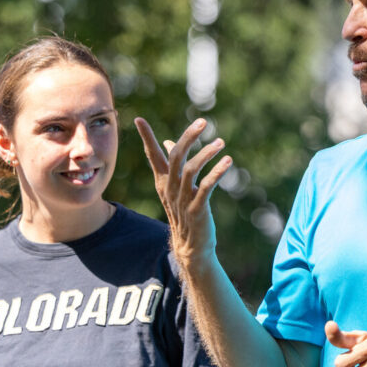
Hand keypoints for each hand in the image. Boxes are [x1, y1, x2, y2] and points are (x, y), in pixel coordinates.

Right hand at [134, 117, 231, 265]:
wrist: (191, 247)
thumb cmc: (184, 213)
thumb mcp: (175, 187)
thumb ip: (171, 164)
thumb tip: (167, 142)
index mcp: (163, 181)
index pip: (152, 155)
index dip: (147, 137)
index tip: (139, 119)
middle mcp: (170, 188)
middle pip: (175, 157)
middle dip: (188, 137)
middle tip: (202, 122)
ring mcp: (182, 199)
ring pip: (190, 170)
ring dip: (206, 154)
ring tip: (220, 143)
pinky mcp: (197, 210)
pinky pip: (206, 187)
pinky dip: (217, 173)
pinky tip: (228, 162)